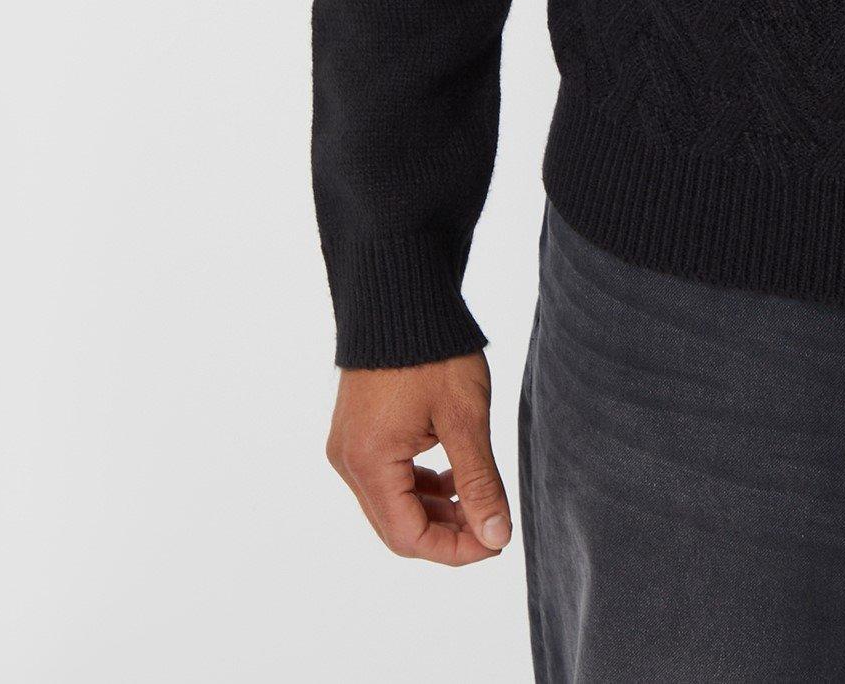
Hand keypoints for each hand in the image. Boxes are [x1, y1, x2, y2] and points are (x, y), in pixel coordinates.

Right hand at [326, 349, 513, 564]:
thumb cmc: (434, 352)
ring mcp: (348, 447)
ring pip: (392, 503)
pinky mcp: (357, 433)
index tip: (496, 542)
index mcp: (369, 462)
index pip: (409, 537)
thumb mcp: (466, 417)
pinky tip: (453, 477)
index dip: (455, 550)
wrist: (400, 296)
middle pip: (397, 525)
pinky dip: (419, 486)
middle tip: (493, 525)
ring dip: (435, 510)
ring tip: (479, 500)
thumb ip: (480, 482)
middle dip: (447, 533)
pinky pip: (386, 478)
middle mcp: (348, 462)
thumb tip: (496, 537)